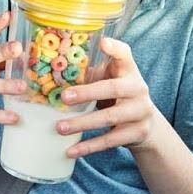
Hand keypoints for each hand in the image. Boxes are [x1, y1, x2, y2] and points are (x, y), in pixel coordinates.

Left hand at [56, 37, 157, 157]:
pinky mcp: (137, 133)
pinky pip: (110, 141)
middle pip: (113, 89)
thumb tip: (47, 70)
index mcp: (129, 71)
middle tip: (64, 97)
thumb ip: (90, 72)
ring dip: (83, 124)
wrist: (145, 124)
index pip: (125, 54)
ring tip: (59, 128)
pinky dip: (89, 147)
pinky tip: (70, 151)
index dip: (115, 48)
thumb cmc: (117, 95)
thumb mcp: (109, 79)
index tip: (102, 42)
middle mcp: (138, 89)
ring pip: (110, 118)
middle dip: (87, 93)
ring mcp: (140, 112)